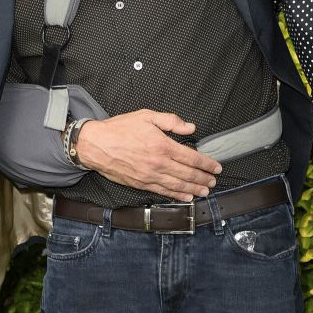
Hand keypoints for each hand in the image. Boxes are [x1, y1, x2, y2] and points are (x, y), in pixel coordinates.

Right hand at [75, 111, 221, 197]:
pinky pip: (163, 191)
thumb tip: (190, 128)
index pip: (192, 157)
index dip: (207, 164)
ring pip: (178, 185)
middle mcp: (159, 163)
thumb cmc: (120, 128)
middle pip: (188, 174)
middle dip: (204, 179)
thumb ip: (170, 121)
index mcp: (162, 145)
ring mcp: (150, 176)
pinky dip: (177, 195)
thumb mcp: (146, 116)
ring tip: (206, 191)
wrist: (96, 144)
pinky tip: (186, 197)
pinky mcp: (141, 184)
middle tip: (214, 181)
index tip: (216, 167)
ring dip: (195, 189)